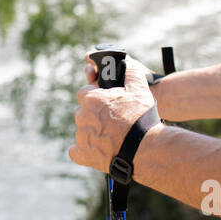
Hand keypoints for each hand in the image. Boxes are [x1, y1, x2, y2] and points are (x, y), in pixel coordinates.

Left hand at [71, 52, 155, 174]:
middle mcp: (82, 116)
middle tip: (112, 121)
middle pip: (84, 112)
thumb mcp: (140, 90)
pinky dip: (84, 151)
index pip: (85, 93)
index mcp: (91, 99)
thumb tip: (126, 65)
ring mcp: (81, 136)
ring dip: (92, 132)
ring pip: (83, 130)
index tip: (107, 103)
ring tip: (112, 137)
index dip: (96, 97)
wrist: (145, 149)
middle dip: (95, 114)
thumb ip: (131, 74)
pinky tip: (96, 149)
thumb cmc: (141, 118)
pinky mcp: (83, 154)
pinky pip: (76, 151)